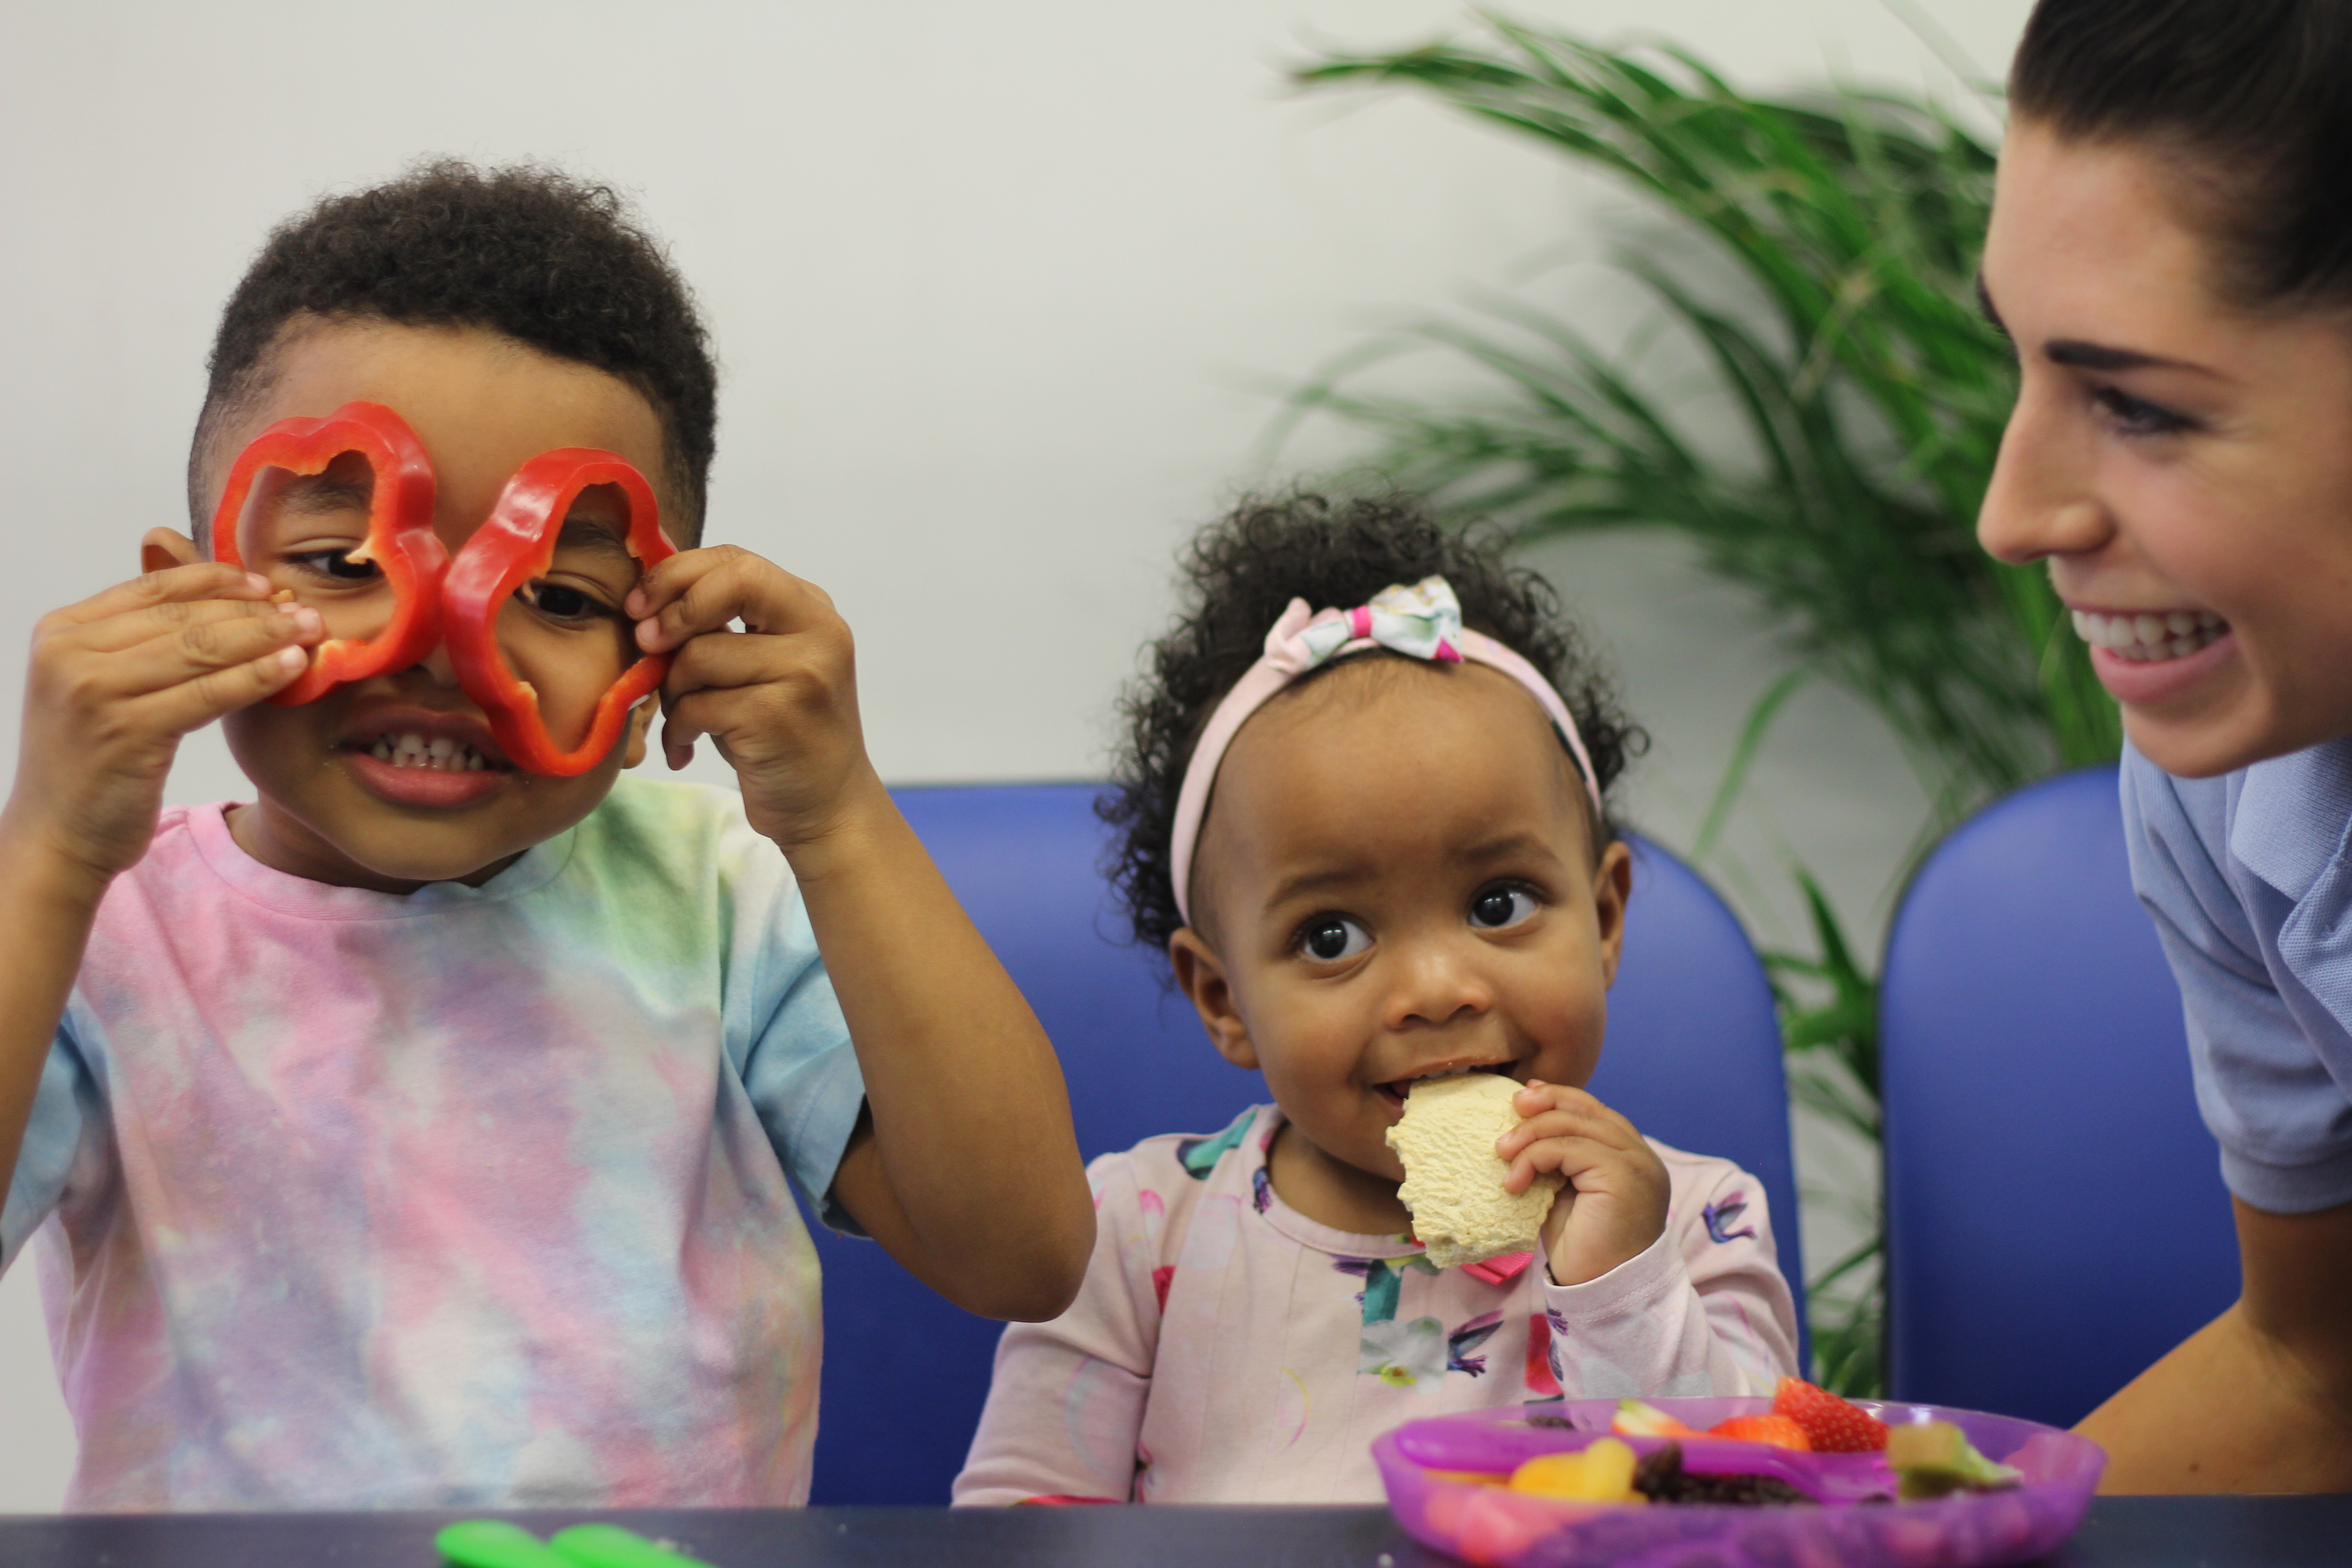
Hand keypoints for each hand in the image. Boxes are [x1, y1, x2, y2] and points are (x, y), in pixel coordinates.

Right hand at [7, 558, 321, 885]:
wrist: (57, 835)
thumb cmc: (92, 759)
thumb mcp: (103, 685)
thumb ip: (140, 638)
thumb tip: (213, 590)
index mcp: (62, 631)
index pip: (152, 589)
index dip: (215, 581)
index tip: (265, 584)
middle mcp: (70, 654)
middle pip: (182, 618)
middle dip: (251, 610)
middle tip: (306, 610)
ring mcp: (95, 692)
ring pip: (200, 651)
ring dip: (264, 636)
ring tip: (311, 630)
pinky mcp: (128, 732)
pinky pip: (208, 694)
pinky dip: (256, 676)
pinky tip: (293, 665)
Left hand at [627, 545, 882, 861]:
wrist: (827, 806)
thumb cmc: (780, 734)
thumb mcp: (758, 666)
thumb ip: (723, 626)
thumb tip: (646, 597)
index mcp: (811, 610)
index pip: (737, 561)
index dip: (678, 574)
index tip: (639, 606)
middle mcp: (818, 632)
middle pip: (732, 581)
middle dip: (674, 609)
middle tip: (646, 643)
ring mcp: (804, 672)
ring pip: (700, 653)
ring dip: (673, 691)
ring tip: (683, 719)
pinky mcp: (779, 715)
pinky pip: (697, 705)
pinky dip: (679, 729)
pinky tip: (686, 747)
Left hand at [1497, 1080, 1670, 1287]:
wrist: (1601, 1290)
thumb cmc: (1582, 1246)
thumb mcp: (1565, 1190)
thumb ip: (1558, 1157)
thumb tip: (1526, 1118)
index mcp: (1631, 1156)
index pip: (1594, 1111)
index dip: (1559, 1097)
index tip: (1524, 1095)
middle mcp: (1641, 1156)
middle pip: (1586, 1110)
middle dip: (1543, 1105)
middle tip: (1510, 1113)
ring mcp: (1636, 1164)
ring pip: (1574, 1126)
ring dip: (1530, 1135)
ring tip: (1502, 1154)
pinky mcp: (1623, 1177)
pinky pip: (1569, 1149)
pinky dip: (1534, 1157)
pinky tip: (1514, 1182)